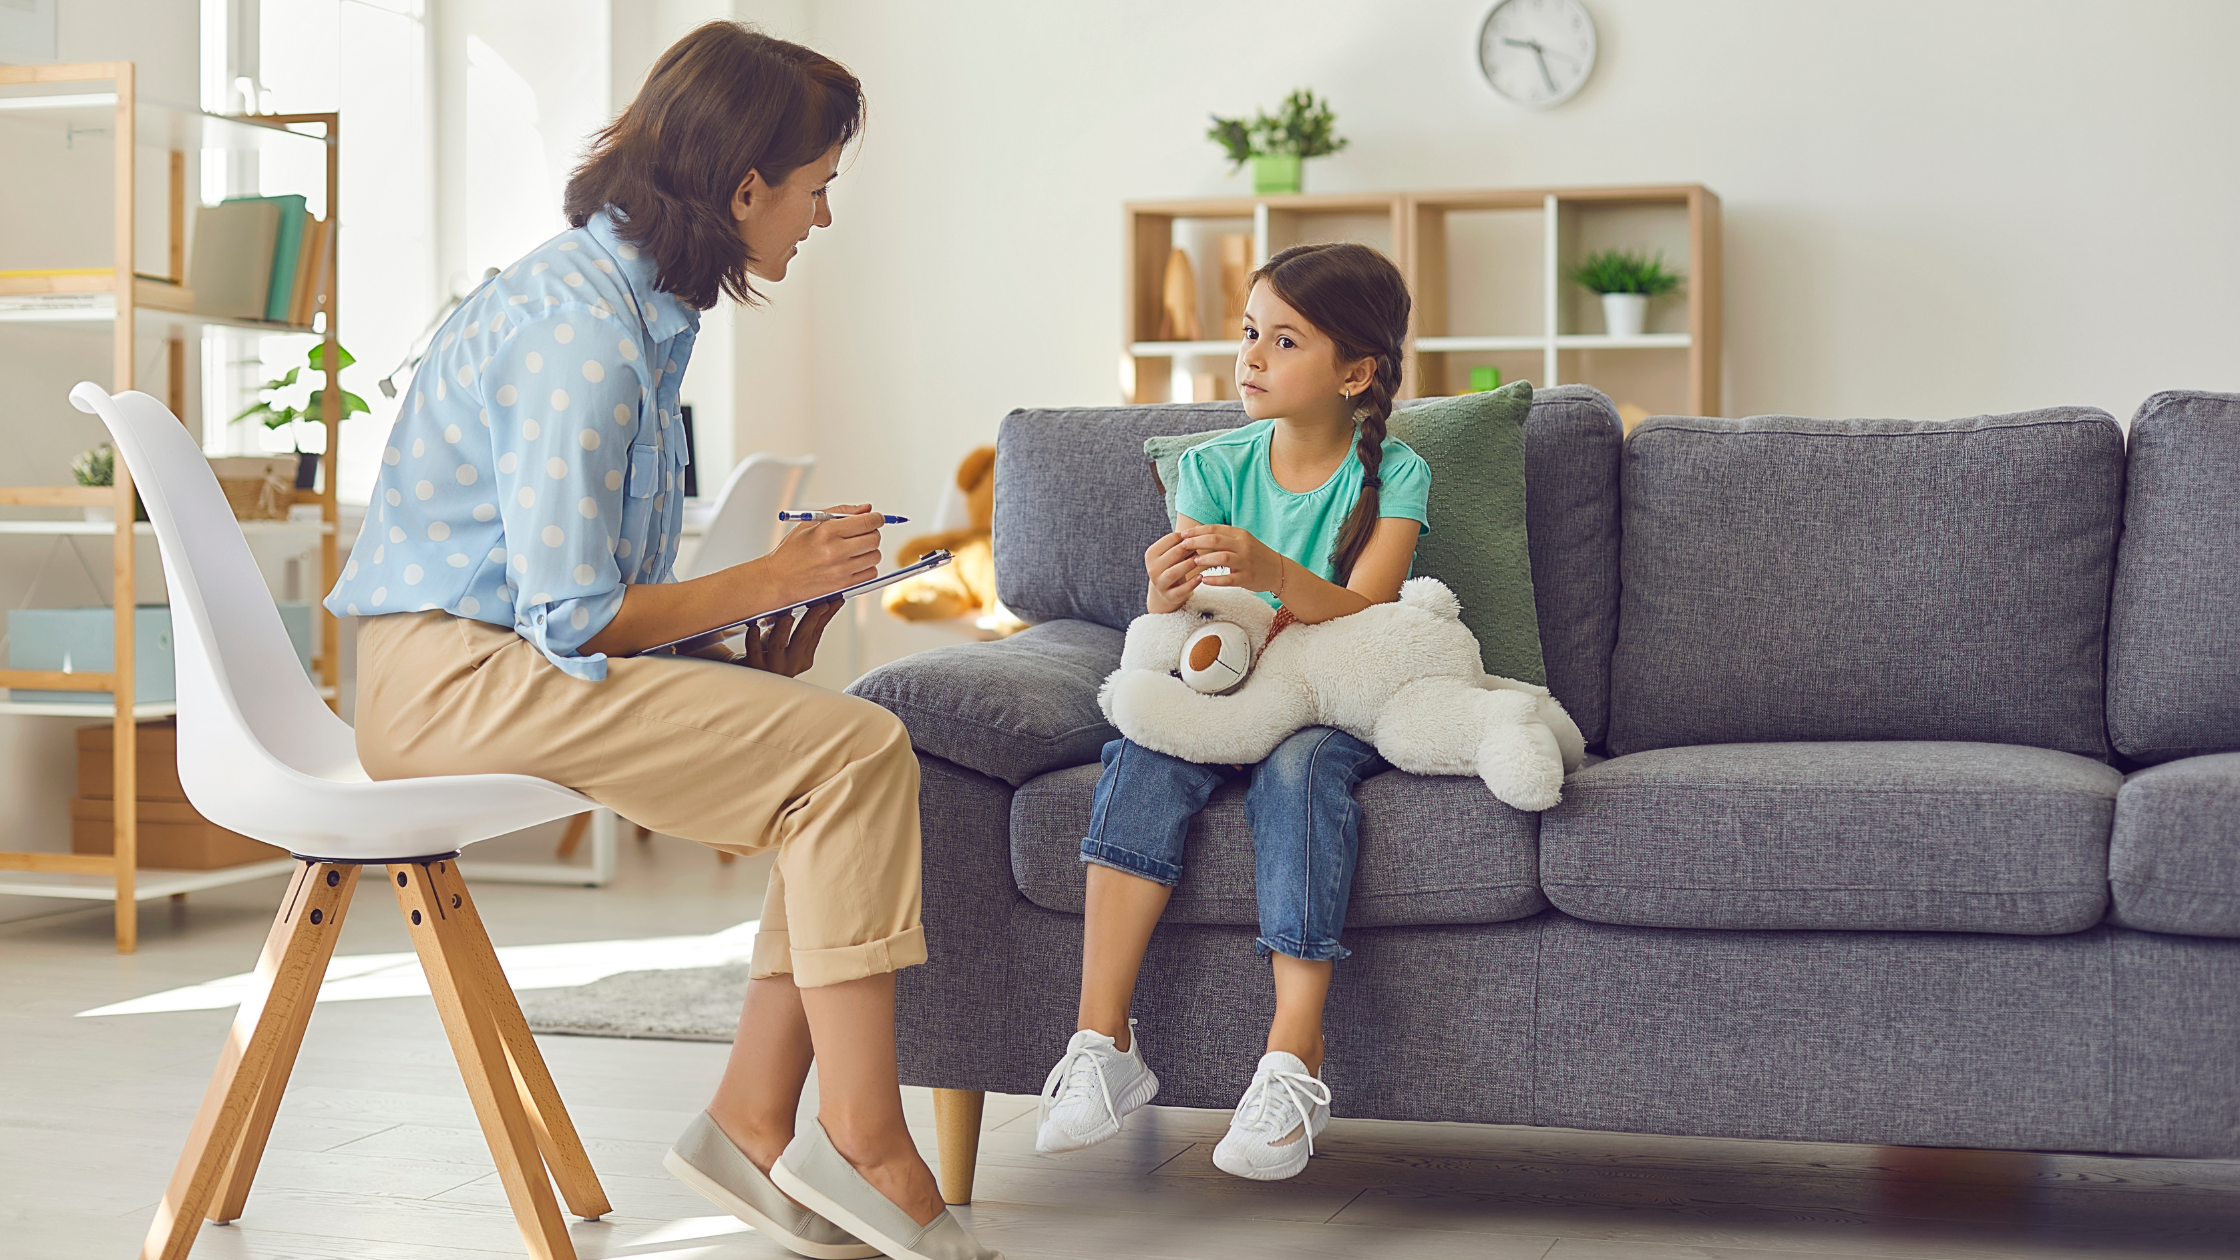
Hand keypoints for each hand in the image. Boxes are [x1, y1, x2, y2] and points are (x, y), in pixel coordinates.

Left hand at [734, 597, 841, 676]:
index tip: (835, 600)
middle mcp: (790, 663)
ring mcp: (771, 666)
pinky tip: (754, 627)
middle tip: (819, 603)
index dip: (826, 616)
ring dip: (782, 628)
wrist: (751, 678)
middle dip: (811, 618)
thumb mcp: (787, 642)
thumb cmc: (770, 655)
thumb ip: (797, 627)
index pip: (816, 632)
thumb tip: (810, 600)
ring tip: (787, 615)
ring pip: (777, 644)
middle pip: (802, 638)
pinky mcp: (753, 666)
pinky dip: (754, 638)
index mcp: (803, 658)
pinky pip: (754, 650)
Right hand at [761, 503, 881, 605]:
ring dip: (869, 551)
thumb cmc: (792, 552)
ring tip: (853, 551)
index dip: (877, 518)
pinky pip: (871, 574)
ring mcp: (841, 571)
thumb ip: (841, 511)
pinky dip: (866, 568)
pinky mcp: (843, 586)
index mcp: (826, 531)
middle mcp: (835, 551)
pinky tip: (852, 564)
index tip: (877, 518)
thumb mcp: (810, 523)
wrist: (778, 580)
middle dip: (872, 533)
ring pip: (875, 556)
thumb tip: (867, 508)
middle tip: (863, 534)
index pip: (868, 522)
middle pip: (874, 539)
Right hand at [1144, 530, 1200, 613]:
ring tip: (1200, 561)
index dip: (1185, 536)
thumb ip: (1183, 541)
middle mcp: (1152, 568)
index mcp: (1151, 554)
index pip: (1170, 539)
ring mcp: (1159, 583)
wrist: (1167, 588)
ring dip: (1188, 565)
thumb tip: (1199, 528)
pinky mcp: (1169, 596)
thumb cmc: (1174, 564)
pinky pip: (1181, 590)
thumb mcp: (1174, 552)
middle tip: (1201, 547)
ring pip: (1173, 572)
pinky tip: (1201, 577)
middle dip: (1189, 549)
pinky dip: (1191, 583)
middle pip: (1172, 554)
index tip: (1196, 537)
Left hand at [1178, 524, 1286, 596]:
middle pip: (1216, 540)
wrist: (1278, 570)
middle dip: (1197, 542)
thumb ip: (1223, 537)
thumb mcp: (1242, 541)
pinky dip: (1215, 580)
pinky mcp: (1247, 577)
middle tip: (1183, 546)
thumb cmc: (1255, 555)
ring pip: (1222, 557)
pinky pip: (1229, 579)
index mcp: (1240, 534)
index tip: (1183, 535)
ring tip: (1194, 561)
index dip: (1197, 531)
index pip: (1215, 529)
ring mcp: (1246, 561)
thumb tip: (1198, 534)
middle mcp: (1243, 546)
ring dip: (1205, 559)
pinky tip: (1204, 580)